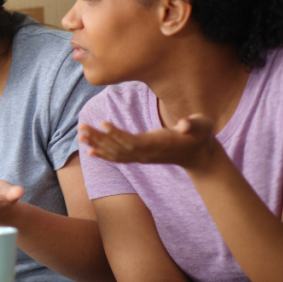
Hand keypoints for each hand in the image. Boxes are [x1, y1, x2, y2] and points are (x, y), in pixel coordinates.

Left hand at [77, 115, 217, 170]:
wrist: (199, 156)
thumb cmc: (200, 135)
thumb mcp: (202, 126)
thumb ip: (194, 124)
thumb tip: (184, 124)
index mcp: (158, 143)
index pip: (134, 141)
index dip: (117, 134)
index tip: (102, 124)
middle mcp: (147, 153)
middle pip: (119, 147)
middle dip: (99, 138)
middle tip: (81, 128)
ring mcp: (143, 157)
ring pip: (116, 153)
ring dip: (97, 144)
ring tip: (80, 135)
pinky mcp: (140, 157)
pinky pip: (119, 158)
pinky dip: (103, 154)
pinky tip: (89, 151)